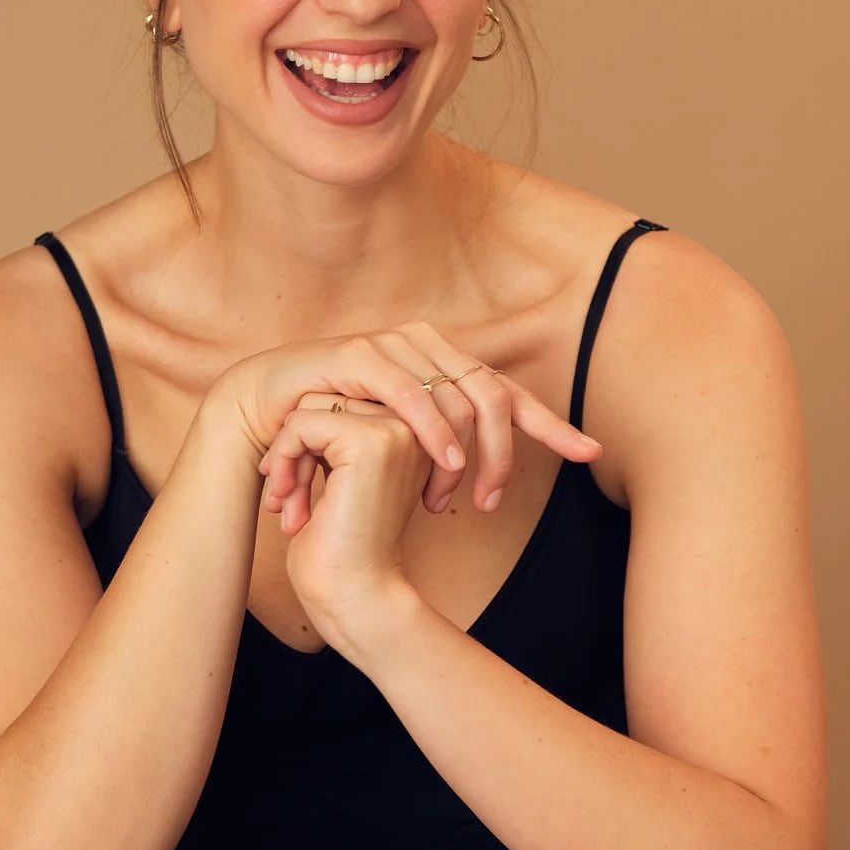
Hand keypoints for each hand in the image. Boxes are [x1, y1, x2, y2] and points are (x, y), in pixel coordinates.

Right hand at [211, 319, 601, 520]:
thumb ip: (436, 452)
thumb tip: (476, 478)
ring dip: (465, 453)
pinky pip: (410, 392)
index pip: (508, 395)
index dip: (552, 424)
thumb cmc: (328, 433)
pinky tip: (443, 463)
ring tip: (456, 500)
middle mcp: (426, 348)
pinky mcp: (359, 355)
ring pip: (457, 396)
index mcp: (442, 366)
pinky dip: (432, 430)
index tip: (591, 454)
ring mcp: (393, 345)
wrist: (258, 412)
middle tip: (490, 504)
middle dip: (502, 455)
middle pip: (494, 397)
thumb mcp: (392, 446)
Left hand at [256, 398, 433, 641]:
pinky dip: (283, 459)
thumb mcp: (342, 476)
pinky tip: (287, 500)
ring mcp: (398, 430)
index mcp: (414, 432)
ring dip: (286, 454)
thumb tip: (305, 388)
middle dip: (296, 445)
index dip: (311, 438)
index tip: (303, 485)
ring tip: (288, 501)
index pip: (344, 396)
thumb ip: (339, 430)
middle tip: (289, 497)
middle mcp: (415, 426)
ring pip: (312, 405)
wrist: (354, 597)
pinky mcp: (372, 442)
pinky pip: (303, 423)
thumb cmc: (341, 547)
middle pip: (328, 394)